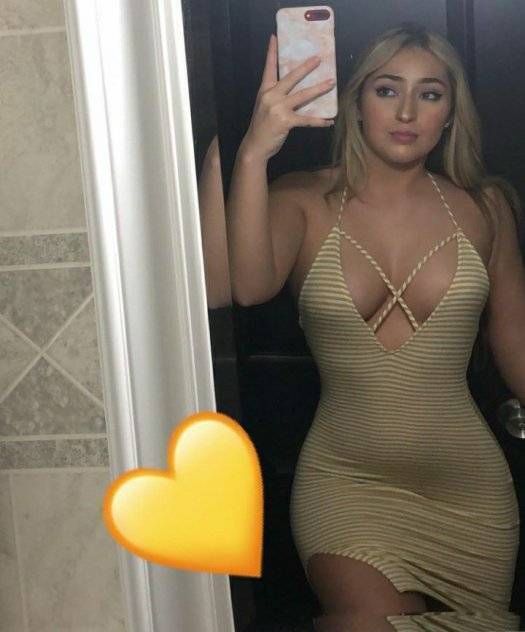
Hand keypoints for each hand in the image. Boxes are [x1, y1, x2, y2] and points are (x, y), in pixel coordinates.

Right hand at [241, 34, 335, 160]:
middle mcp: (271, 96)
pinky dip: (319, 121)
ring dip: (319, 89)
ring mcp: (278, 108)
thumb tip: (297, 92)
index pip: (268, 68)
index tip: (274, 37)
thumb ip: (277, 97)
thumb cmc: (262, 127)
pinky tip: (329, 121)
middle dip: (306, 67)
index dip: (271, 52)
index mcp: (265, 91)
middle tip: (318, 58)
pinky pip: (306, 119)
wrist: (255, 146)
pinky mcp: (285, 121)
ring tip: (331, 83)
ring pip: (303, 95)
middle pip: (291, 77)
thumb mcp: (265, 107)